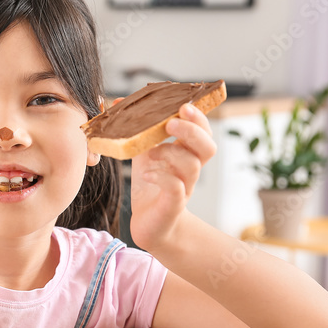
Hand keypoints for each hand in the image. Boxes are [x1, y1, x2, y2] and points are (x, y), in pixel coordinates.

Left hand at [129, 102, 216, 251]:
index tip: (183, 105)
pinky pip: (176, 188)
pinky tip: (147, 174)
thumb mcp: (143, 152)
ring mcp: (185, 187)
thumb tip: (119, 103)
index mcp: (186, 152)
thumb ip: (137, 129)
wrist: (150, 224)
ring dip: (171, 153)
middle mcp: (191, 169)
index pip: (203, 131)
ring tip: (151, 152)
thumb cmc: (150, 184)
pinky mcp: (173, 204)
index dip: (198, 117)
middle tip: (171, 123)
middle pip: (207, 146)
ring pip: (192, 165)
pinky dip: (162, 177)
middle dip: (192, 130)